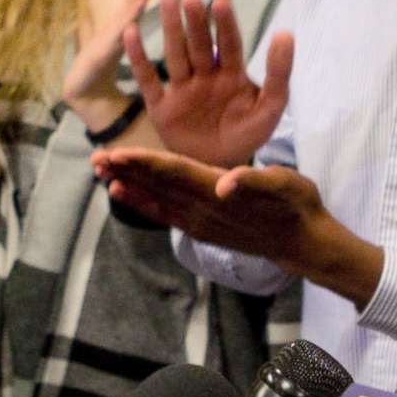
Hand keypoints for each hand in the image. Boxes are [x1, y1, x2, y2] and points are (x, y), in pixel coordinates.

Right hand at [63, 0, 152, 111]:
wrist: (82, 94)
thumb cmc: (102, 70)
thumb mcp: (123, 51)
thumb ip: (132, 38)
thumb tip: (148, 30)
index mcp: (122, 25)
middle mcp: (116, 27)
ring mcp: (109, 38)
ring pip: (126, 11)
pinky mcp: (103, 53)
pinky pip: (119, 35)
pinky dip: (129, 20)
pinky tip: (139, 7)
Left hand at [92, 149, 381, 304]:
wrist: (302, 242)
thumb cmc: (296, 204)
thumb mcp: (285, 184)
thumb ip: (254, 181)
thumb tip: (226, 184)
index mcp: (219, 190)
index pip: (174, 173)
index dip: (144, 163)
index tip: (117, 153)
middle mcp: (203, 208)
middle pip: (157, 185)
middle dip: (125, 170)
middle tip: (94, 157)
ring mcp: (199, 221)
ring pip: (155, 199)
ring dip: (127, 184)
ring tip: (99, 171)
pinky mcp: (200, 228)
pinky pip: (162, 213)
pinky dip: (140, 202)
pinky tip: (121, 191)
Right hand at [123, 0, 290, 167]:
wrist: (221, 169)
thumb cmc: (247, 135)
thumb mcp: (270, 107)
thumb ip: (279, 73)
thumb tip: (285, 33)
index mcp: (231, 74)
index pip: (229, 44)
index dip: (225, 23)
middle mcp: (205, 76)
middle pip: (199, 44)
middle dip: (195, 21)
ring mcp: (182, 90)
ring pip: (175, 54)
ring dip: (171, 28)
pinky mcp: (161, 107)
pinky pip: (148, 80)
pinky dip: (138, 58)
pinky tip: (130, 33)